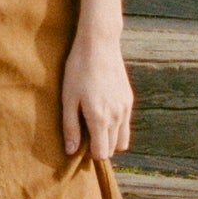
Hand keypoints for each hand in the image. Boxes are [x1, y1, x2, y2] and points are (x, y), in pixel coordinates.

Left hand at [60, 30, 131, 162]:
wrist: (99, 44)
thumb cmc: (78, 70)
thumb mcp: (68, 98)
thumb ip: (70, 127)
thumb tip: (71, 151)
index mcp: (100, 119)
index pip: (102, 153)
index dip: (91, 153)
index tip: (81, 144)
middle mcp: (117, 116)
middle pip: (114, 148)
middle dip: (101, 147)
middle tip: (85, 134)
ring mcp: (125, 108)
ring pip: (123, 138)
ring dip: (111, 138)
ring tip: (94, 125)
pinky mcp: (129, 98)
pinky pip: (126, 123)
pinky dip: (117, 126)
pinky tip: (103, 112)